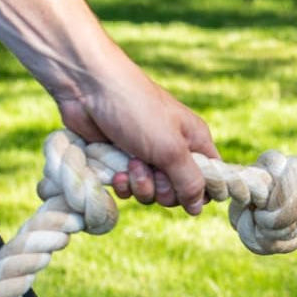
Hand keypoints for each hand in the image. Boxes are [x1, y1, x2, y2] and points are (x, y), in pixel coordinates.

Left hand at [52, 50, 219, 216]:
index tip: (186, 188)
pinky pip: (130, 188)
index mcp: (194, 142)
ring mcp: (147, 156)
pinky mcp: (122, 161)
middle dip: (163, 189)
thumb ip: (190, 182)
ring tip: (130, 164)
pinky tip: (116, 171)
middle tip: (152, 170)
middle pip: (179, 192)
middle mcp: (173, 150)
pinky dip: (123, 184)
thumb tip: (199, 208)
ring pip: (152, 193)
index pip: (210, 178)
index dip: (201, 190)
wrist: (86, 88)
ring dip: (140, 185)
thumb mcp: (171, 149)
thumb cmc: (136, 110)